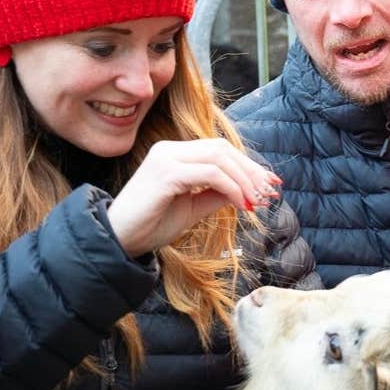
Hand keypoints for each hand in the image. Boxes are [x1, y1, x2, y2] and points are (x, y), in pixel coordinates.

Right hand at [107, 139, 280, 256]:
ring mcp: (166, 158)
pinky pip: (210, 174)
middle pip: (223, 149)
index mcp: (174, 154)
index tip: (270, 184)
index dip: (248, 165)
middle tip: (270, 192)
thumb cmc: (152, 225)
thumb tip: (248, 190)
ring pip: (219, 158)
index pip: (219, 149)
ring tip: (257, 201)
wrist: (119, 240)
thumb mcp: (193, 207)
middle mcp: (169, 149)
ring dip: (245, 180)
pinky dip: (231, 188)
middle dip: (251, 171)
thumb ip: (217, 194)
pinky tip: (241, 205)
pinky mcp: (165, 174)